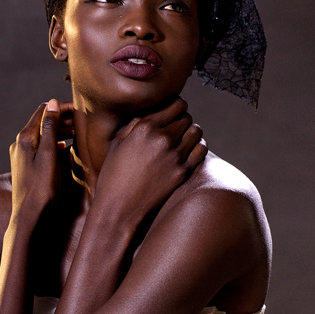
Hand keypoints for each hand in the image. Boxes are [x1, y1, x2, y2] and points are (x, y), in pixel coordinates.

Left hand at [9, 100, 73, 221]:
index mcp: (25, 138)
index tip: (80, 111)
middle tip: (83, 122)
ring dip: (60, 131)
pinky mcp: (27, 167)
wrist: (30, 217)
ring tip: (78, 133)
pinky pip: (42, 148)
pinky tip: (66, 148)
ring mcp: (22, 156)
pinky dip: (55, 143)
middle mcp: (20, 144)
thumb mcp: (49, 154)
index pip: (44, 111)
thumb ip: (50, 127)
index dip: (62, 108)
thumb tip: (52, 103)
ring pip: (43, 135)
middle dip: (63, 119)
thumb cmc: (42, 188)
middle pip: (43, 122)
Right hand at [94, 97, 206, 226]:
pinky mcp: (183, 172)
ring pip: (197, 131)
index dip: (177, 107)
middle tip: (176, 129)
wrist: (119, 209)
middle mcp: (162, 138)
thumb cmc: (113, 175)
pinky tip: (189, 151)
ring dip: (191, 132)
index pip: (176, 104)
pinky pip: (201, 149)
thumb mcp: (117, 144)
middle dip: (183, 121)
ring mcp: (175, 155)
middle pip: (187, 117)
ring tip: (183, 139)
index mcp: (145, 127)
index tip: (174, 113)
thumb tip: (153, 112)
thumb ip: (135, 124)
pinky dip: (197, 147)